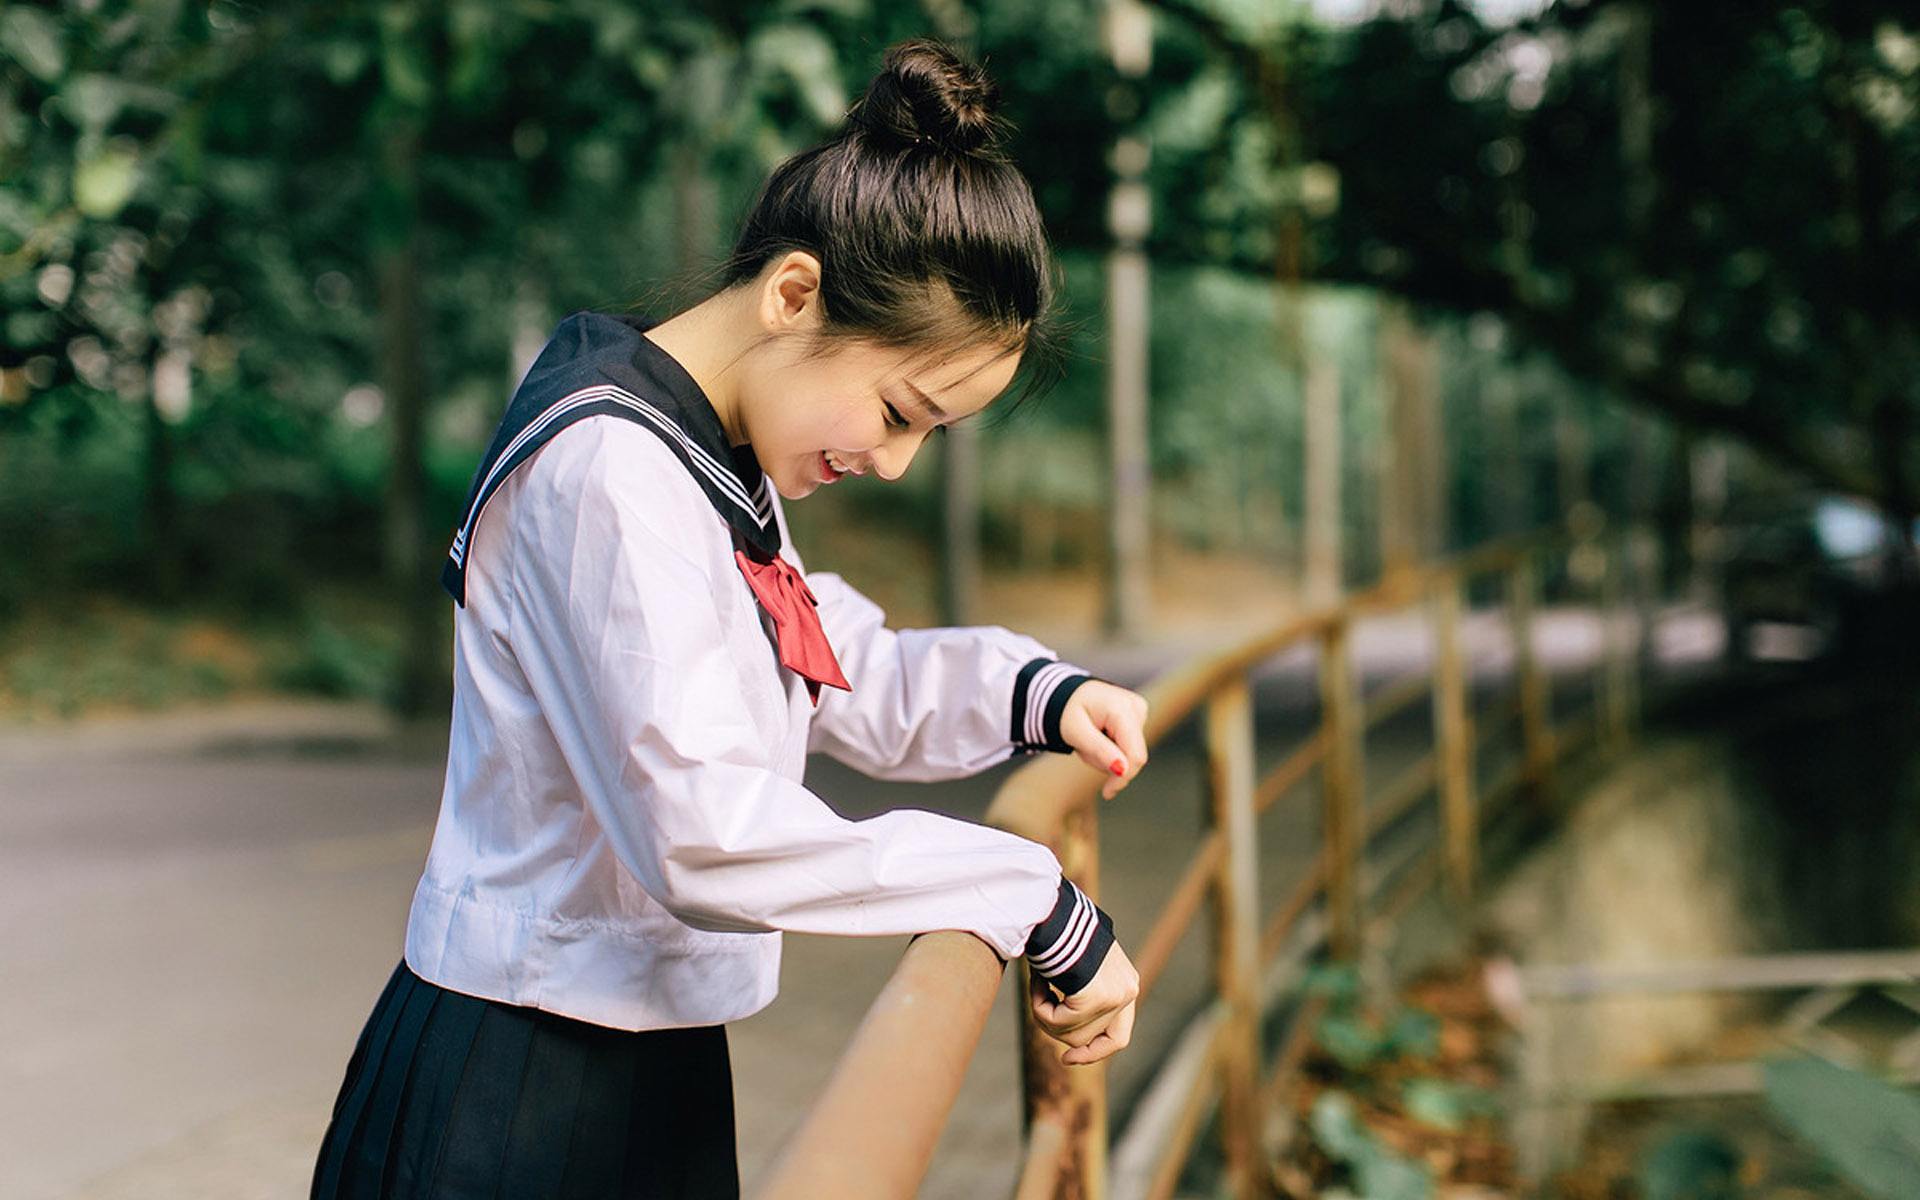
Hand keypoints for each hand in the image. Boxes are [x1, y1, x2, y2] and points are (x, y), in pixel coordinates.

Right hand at [1030, 938, 1139, 1065]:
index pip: (1120, 1035)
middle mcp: (1128, 991)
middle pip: (1096, 1041)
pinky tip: (1038, 981)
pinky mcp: (1094, 999)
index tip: (1069, 1059)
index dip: (1095, 1052)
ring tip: (1039, 984)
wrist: (1056, 908)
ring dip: (1047, 1015)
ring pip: (1071, 1035)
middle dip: (1069, 1041)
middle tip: (1056, 1046)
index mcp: (1126, 982)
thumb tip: (1061, 1024)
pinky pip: (1057, 1023)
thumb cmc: (1061, 928)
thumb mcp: (1077, 962)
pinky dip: (1040, 1007)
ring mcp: (1114, 997)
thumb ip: (1080, 990)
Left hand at [1060, 680, 1149, 799]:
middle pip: (1133, 755)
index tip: (1108, 792)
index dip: (1123, 777)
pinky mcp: (1137, 717)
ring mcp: (1139, 711)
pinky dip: (1111, 748)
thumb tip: (1122, 770)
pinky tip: (1098, 736)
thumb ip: (1100, 750)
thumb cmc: (1067, 711)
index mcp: (1122, 709)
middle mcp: (1136, 708)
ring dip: (1107, 755)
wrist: (1067, 693)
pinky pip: (1128, 745)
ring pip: (1129, 752)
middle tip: (1084, 751)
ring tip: (1088, 740)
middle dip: (1109, 762)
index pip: (1134, 754)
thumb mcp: (1076, 732)